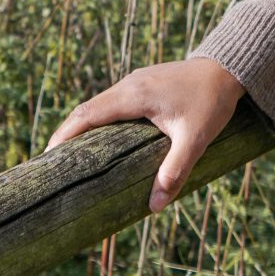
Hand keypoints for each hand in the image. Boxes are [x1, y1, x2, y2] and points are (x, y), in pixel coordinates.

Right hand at [43, 56, 245, 212]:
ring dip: (80, 126)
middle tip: (49, 163)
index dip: (65, 135)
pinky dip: (96, 120)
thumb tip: (155, 206)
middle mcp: (128, 85)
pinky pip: (110, 102)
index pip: (88, 114)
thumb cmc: (211, 102)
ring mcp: (134, 82)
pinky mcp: (142, 84)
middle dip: (66, 134)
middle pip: (86, 109)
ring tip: (67, 155)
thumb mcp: (196, 139)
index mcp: (134, 95)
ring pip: (97, 104)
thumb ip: (175, 171)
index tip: (46, 156)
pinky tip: (98, 139)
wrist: (227, 69)